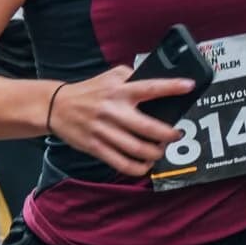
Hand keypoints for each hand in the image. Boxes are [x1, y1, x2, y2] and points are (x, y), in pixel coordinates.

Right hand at [51, 65, 196, 177]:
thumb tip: (156, 84)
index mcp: (119, 90)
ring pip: (137, 149)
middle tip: (176, 134)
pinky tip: (145, 164)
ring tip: (161, 150)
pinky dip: (138, 168)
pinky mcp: (96, 147)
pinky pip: (121, 163)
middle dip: (168, 134)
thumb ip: (132, 76)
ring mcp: (104, 131)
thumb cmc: (89, 91)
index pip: (150, 87)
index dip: (172, 87)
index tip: (189, 86)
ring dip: (155, 153)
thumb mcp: (110, 76)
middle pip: (148, 127)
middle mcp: (113, 110)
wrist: (56, 106)